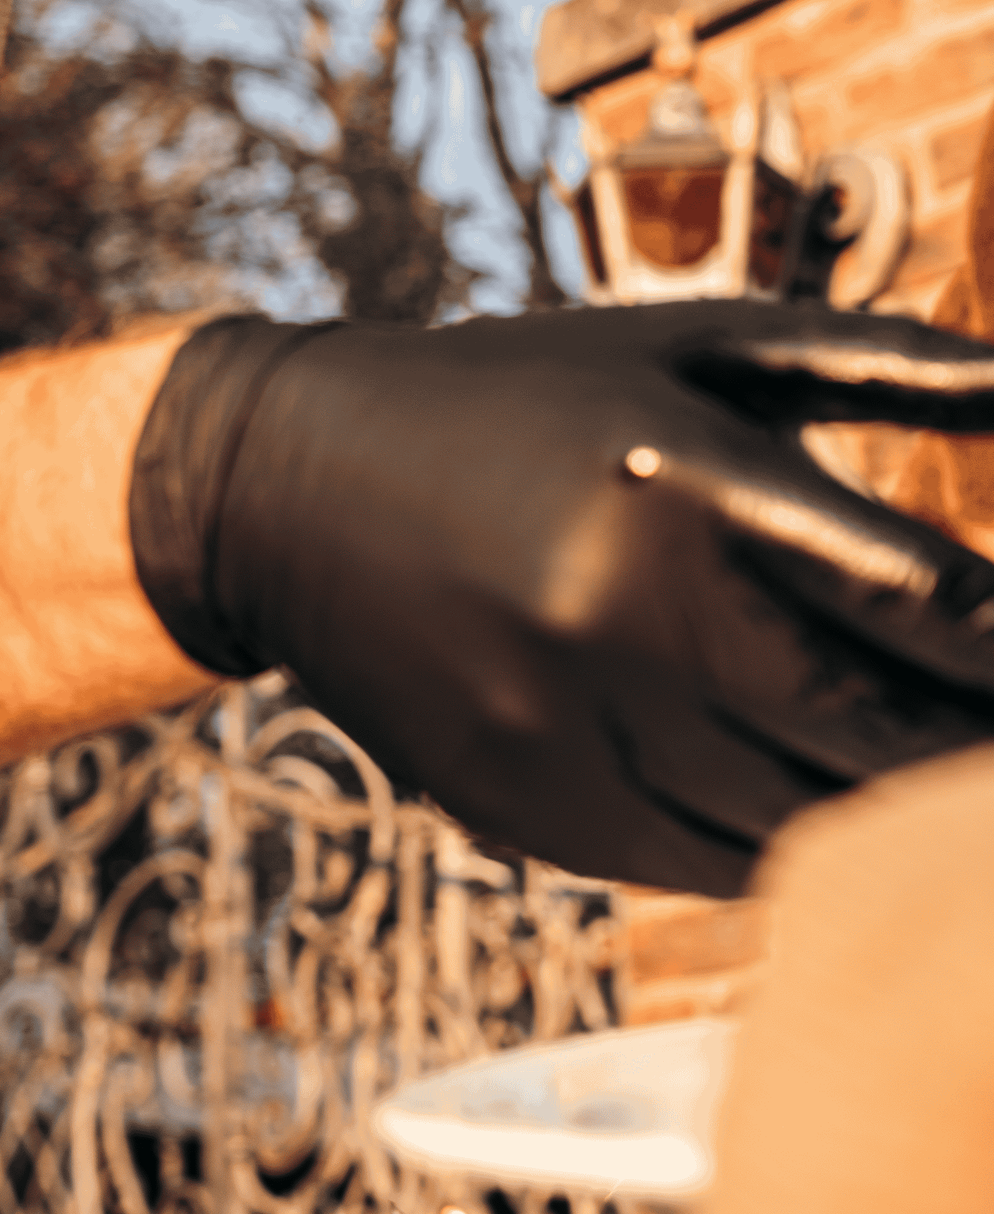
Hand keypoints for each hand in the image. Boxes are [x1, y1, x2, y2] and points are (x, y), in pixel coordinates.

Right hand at [130, 300, 993, 893]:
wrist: (289, 491)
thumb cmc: (525, 398)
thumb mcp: (690, 349)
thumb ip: (879, 361)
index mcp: (688, 480)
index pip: (934, 601)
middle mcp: (631, 617)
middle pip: (889, 736)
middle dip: (983, 748)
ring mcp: (576, 732)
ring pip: (814, 823)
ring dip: (910, 819)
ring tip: (959, 799)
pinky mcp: (535, 813)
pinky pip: (723, 865)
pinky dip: (807, 848)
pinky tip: (846, 808)